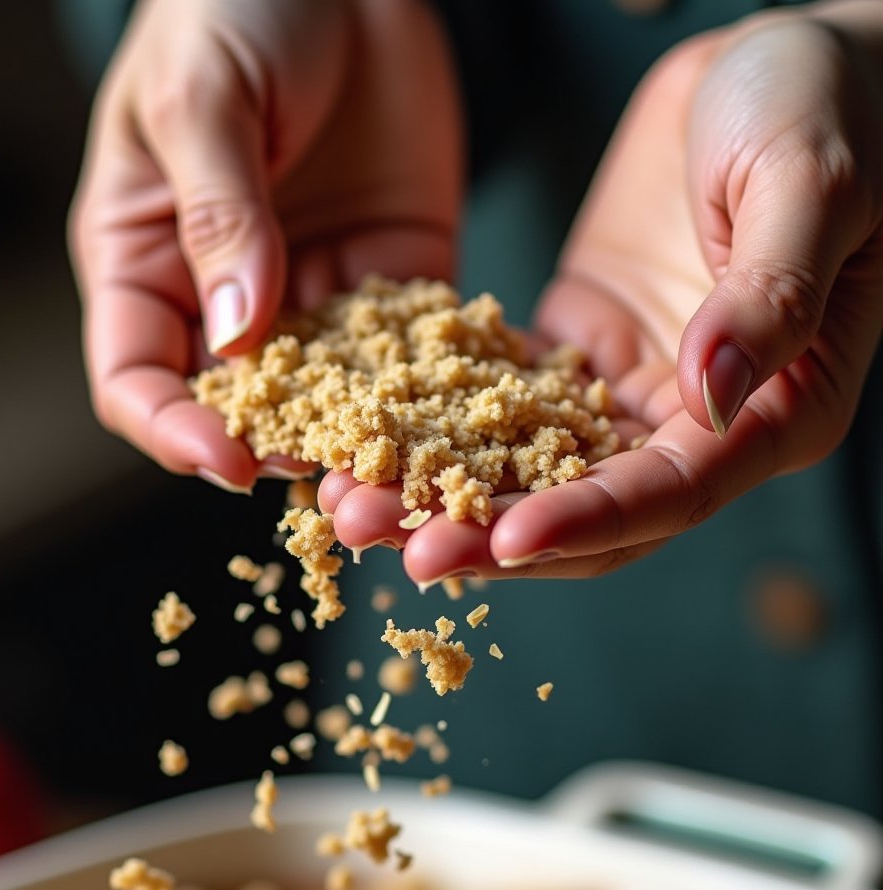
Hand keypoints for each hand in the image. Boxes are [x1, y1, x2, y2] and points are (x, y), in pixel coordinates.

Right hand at [69, 0, 460, 486]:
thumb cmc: (230, 5)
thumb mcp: (204, 99)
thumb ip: (220, 213)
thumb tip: (239, 333)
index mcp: (146, 262)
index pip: (138, 380)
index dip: (174, 431)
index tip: (226, 460)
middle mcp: (225, 297)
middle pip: (240, 411)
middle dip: (282, 455)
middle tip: (334, 483)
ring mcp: (313, 294)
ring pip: (331, 401)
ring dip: (367, 443)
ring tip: (408, 475)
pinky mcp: (393, 278)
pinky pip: (412, 352)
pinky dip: (435, 391)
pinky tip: (468, 421)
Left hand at [327, 4, 882, 581]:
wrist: (788, 53)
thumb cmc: (832, 105)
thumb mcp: (810, 183)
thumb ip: (769, 294)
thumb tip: (710, 394)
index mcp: (778, 413)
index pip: (670, 493)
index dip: (585, 522)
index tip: (501, 538)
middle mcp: (698, 426)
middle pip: (587, 511)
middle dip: (488, 533)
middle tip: (391, 542)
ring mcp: (631, 393)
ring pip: (531, 474)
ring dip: (444, 495)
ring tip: (351, 508)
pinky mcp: (578, 350)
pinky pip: (496, 405)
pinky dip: (432, 427)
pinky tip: (363, 438)